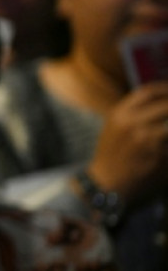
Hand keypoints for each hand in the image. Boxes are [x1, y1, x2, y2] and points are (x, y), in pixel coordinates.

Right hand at [87, 81, 167, 204]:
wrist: (108, 182)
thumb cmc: (112, 152)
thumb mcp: (115, 126)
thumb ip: (135, 111)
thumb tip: (161, 100)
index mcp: (120, 113)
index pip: (148, 92)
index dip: (164, 89)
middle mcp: (133, 123)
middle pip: (166, 105)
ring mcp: (148, 139)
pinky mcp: (160, 155)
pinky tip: (167, 144)